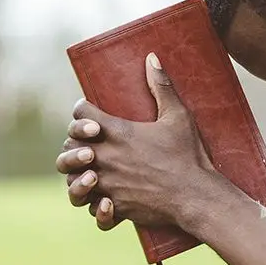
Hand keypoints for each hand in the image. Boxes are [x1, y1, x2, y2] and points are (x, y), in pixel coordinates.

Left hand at [56, 52, 213, 228]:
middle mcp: (105, 157)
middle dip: (74, 141)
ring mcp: (107, 183)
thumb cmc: (187, 155)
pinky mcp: (114, 206)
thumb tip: (151, 57)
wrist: (196, 195)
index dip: (83, 110)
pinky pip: (89, 207)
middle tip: (88, 141)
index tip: (90, 111)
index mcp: (116, 132)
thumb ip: (161, 86)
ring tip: (89, 170)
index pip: (80, 113)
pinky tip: (102, 196)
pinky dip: (92, 203)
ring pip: (72, 180)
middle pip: (69, 145)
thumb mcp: (177, 116)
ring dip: (76, 174)